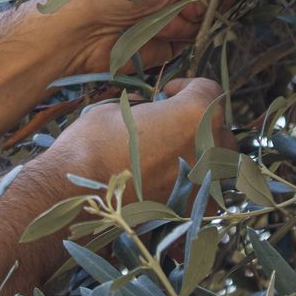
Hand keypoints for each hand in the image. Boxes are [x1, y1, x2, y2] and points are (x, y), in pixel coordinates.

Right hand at [50, 77, 230, 200]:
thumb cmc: (92, 143)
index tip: (168, 92)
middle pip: (219, 127)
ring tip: (171, 153)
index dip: (187, 86)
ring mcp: (204, 182)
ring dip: (201, 153)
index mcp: (194, 114)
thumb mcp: (117, 109)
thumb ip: (146, 109)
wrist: (76, 193)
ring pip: (219, 162)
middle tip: (169, 123)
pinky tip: (170, 182)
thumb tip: (151, 111)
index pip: (208, 90)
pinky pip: (206, 192)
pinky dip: (194, 185)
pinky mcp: (193, 210)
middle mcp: (209, 148)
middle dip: (198, 121)